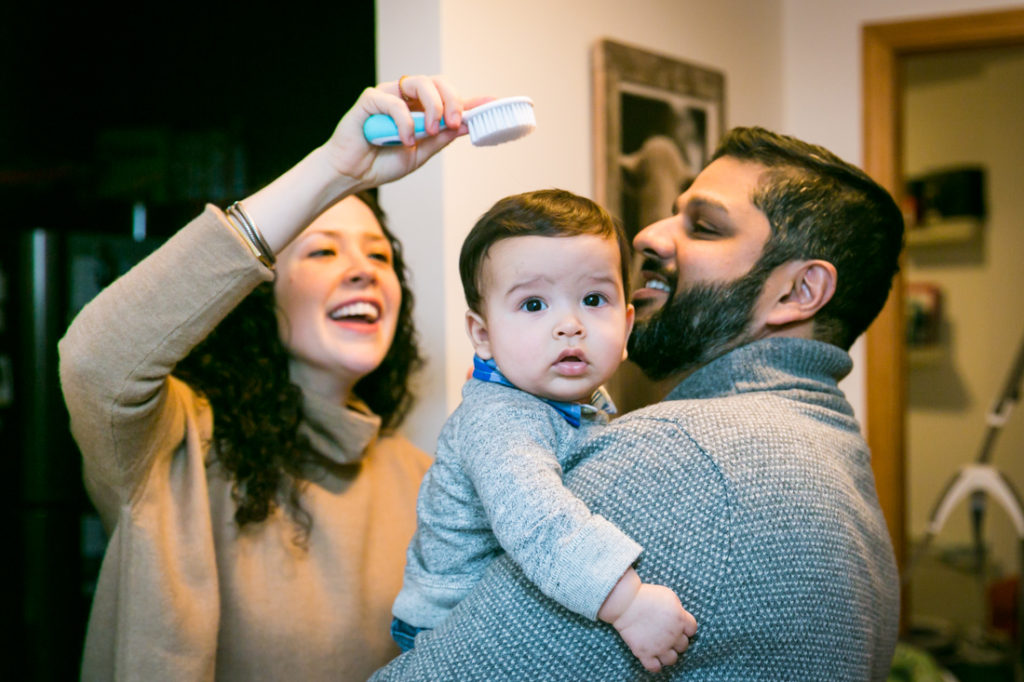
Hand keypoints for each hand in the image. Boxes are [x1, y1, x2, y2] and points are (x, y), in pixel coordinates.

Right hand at [320, 74, 478, 189]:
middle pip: (437, 83)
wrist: (352, 175)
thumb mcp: (421, 153)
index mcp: (420, 109)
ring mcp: (388, 96)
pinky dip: (404, 122)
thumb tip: (468, 125)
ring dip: (432, 106)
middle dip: (452, 101)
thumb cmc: (382, 162)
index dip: (471, 100)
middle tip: (454, 123)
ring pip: (418, 83)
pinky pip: (394, 101)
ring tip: (432, 130)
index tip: (493, 103)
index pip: (449, 97)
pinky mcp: (370, 100)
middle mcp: (406, 98)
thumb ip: (442, 137)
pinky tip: (405, 140)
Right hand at [598, 570, 696, 673]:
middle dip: (677, 641)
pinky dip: (655, 665)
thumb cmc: (646, 595)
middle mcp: (673, 635)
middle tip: (667, 634)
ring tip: (661, 648)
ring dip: (668, 654)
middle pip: (683, 646)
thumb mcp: (669, 596)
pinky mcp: (645, 653)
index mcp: (680, 620)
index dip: (685, 628)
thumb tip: (679, 617)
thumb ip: (678, 609)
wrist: (625, 602)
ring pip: (672, 660)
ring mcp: (659, 646)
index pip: (692, 630)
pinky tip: (652, 658)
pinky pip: (654, 667)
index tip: (678, 625)